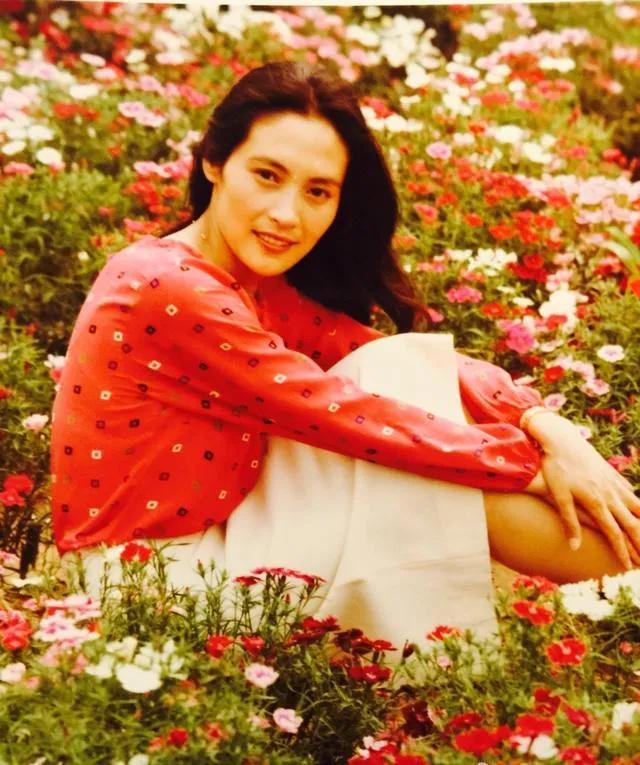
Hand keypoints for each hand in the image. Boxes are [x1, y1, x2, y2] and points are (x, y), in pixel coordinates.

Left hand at [524, 412, 639, 569]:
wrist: (562, 440)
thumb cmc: (556, 468)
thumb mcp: (558, 496)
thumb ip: (568, 522)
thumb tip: (575, 547)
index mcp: (596, 502)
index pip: (613, 532)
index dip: (622, 550)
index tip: (628, 565)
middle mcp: (609, 494)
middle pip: (630, 523)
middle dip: (639, 542)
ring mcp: (613, 483)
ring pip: (636, 507)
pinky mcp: (612, 473)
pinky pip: (630, 492)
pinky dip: (638, 504)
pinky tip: (639, 510)